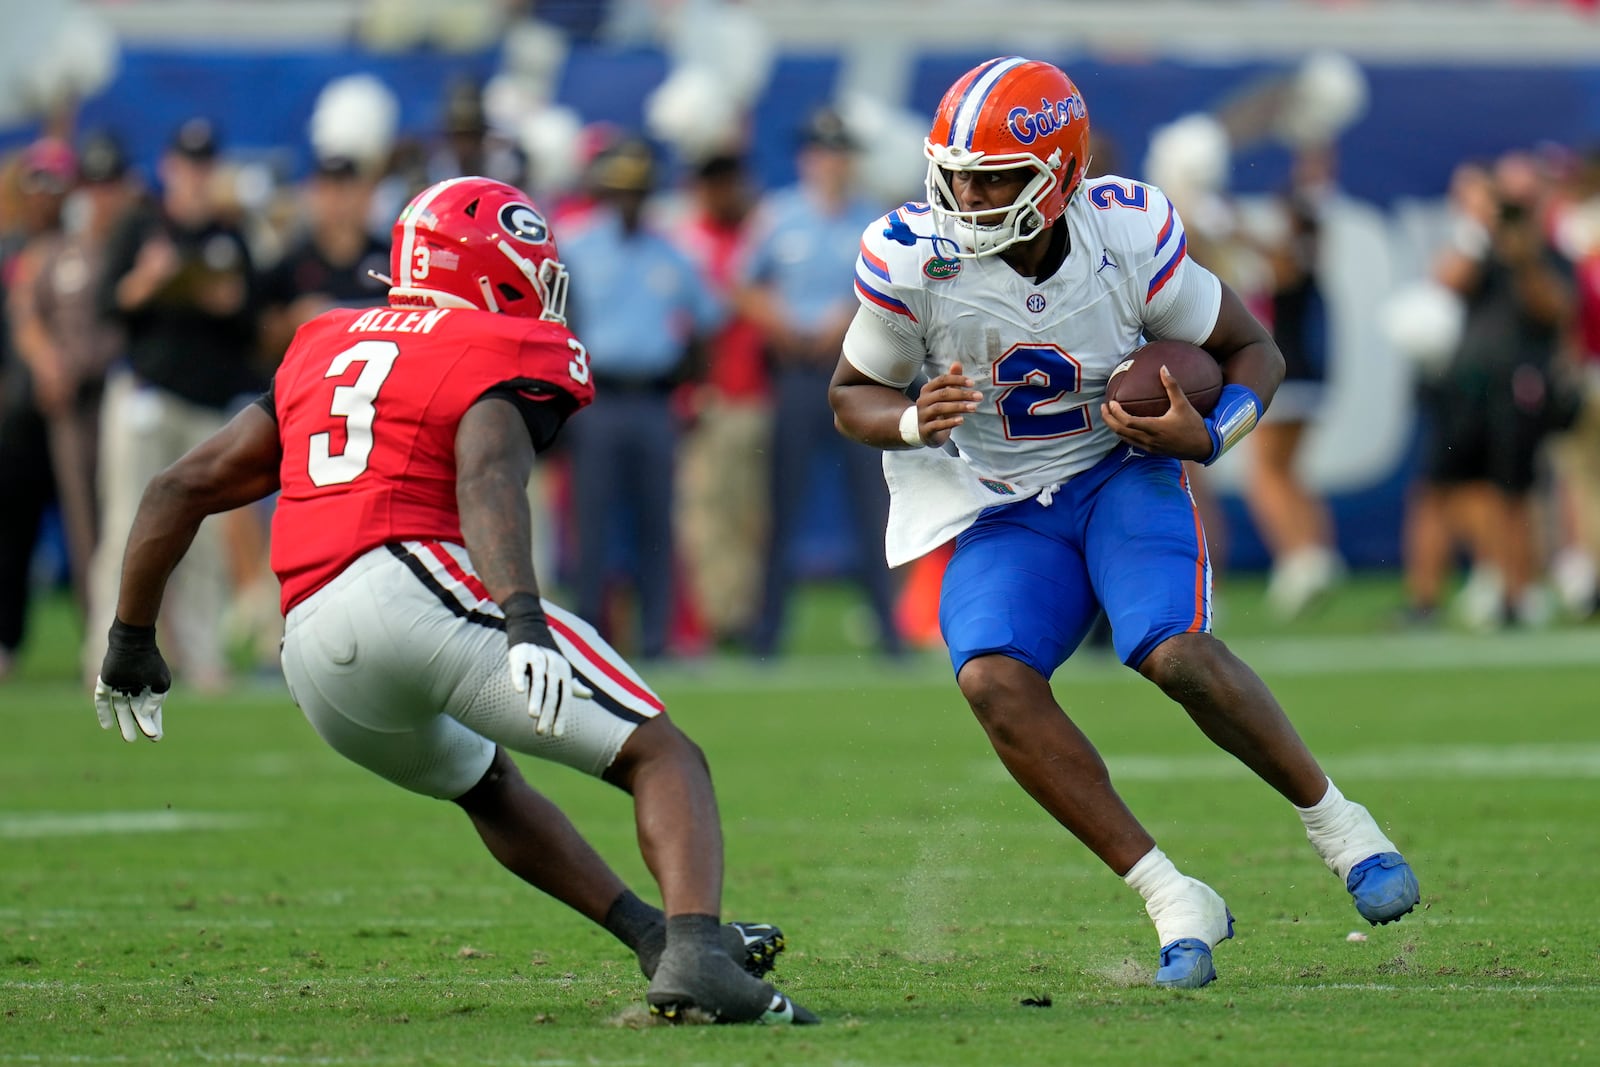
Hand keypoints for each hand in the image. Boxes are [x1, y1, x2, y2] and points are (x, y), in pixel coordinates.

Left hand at [93, 620, 170, 742]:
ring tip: (130, 739)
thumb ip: (156, 699)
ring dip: (124, 723)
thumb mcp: (162, 682)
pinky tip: (107, 726)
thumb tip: (146, 714)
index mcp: (148, 688)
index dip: (154, 723)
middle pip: (135, 712)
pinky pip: (102, 701)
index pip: (151, 710)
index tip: (156, 737)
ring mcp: (118, 686)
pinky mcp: (106, 683)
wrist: (132, 643)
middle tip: (141, 739)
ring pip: (120, 709)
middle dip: (139, 725)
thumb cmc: (150, 661)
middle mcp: (133, 688)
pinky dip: (104, 713)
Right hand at [510, 643, 592, 736]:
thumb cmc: (547, 659)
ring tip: (533, 715)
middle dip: (548, 713)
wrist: (530, 631)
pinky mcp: (521, 654)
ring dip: (536, 698)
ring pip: (538, 681)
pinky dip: (520, 677)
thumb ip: (572, 685)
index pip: (564, 698)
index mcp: (564, 673)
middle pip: (552, 693)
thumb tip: (589, 695)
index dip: (561, 716)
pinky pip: (521, 667)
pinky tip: (520, 690)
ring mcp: (538, 659)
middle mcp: (553, 666)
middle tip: (541, 732)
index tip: (556, 735)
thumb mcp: (561, 671)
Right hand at [915, 361, 981, 446]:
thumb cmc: (937, 410)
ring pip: (939, 408)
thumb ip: (952, 381)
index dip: (957, 380)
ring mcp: (922, 415)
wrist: (924, 431)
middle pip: (943, 394)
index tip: (972, 383)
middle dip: (962, 394)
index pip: (942, 380)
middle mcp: (922, 401)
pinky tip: (961, 420)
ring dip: (958, 407)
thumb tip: (957, 363)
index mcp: (927, 389)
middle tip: (979, 396)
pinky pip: (937, 424)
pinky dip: (950, 422)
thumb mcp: (944, 395)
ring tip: (974, 407)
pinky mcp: (925, 429)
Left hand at [1100, 366, 1213, 460]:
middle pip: (1121, 431)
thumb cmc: (1193, 425)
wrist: (1201, 447)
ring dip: (1114, 427)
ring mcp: (1149, 447)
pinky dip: (1123, 434)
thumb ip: (1172, 386)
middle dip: (1108, 420)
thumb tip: (1163, 368)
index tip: (1110, 402)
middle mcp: (1149, 439)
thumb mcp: (1183, 404)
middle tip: (1103, 407)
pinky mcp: (1151, 451)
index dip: (1116, 413)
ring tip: (1108, 415)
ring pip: (1125, 438)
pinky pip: (1132, 442)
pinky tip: (1123, 425)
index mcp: (1155, 428)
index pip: (1128, 422)